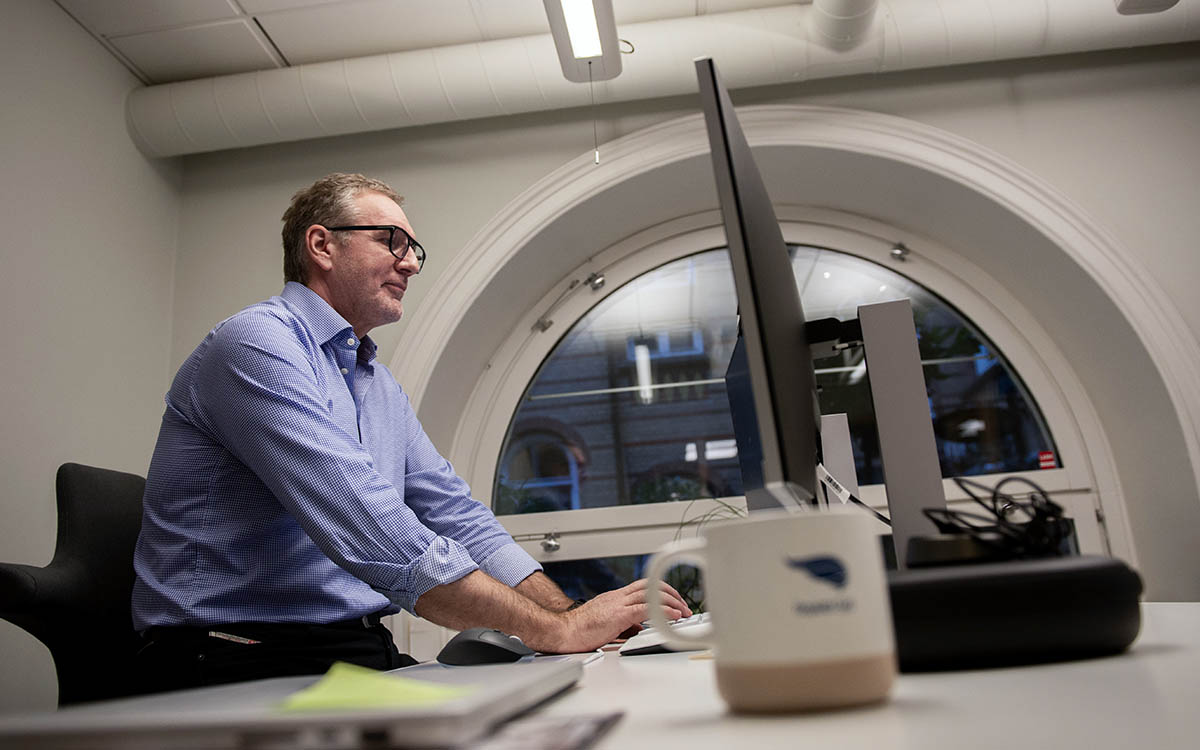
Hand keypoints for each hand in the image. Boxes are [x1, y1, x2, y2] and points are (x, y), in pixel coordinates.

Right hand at [546, 579, 691, 652]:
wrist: (563, 632)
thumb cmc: (579, 631)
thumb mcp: (607, 624)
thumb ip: (624, 623)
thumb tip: (639, 628)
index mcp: (615, 598)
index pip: (643, 586)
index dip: (661, 591)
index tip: (674, 600)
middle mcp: (618, 597)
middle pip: (651, 586)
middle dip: (671, 593)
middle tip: (684, 605)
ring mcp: (618, 604)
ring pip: (651, 594)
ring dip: (672, 602)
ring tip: (684, 611)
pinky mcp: (618, 615)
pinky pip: (645, 609)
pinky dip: (663, 611)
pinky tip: (673, 616)